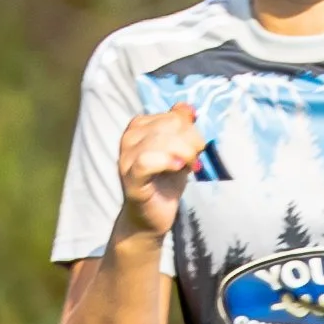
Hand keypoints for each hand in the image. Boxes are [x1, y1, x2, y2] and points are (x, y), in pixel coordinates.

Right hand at [115, 103, 204, 242]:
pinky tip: (179, 168)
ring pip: (159, 141)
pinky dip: (166, 162)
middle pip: (168, 125)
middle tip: (195, 159)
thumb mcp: (180, 150)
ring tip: (189, 166)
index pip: (172, 116)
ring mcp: (126, 159)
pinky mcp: (130, 179)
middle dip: (190, 141)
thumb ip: (183, 129)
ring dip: (183, 153)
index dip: (191, 130)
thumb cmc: (166, 181)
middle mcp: (129, 138)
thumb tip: (188, 107)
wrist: (153, 216)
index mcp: (139, 127)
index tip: (197, 148)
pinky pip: (146, 162)